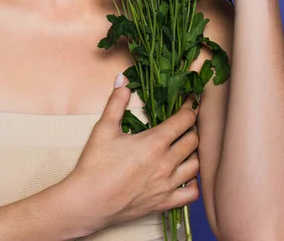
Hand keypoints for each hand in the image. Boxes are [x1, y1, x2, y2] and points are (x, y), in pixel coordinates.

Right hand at [64, 76, 199, 233]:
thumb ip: (116, 102)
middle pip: (193, 140)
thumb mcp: (104, 128)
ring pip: (196, 165)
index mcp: (154, 142)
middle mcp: (166, 163)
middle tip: (184, 121)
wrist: (88, 202)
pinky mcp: (164, 203)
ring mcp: (167, 185)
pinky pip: (191, 194)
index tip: (192, 99)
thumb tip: (122, 80)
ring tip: (183, 145)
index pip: (184, 119)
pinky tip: (184, 174)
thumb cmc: (95, 164)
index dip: (191, 106)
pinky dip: (193, 182)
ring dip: (193, 153)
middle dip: (191, 127)